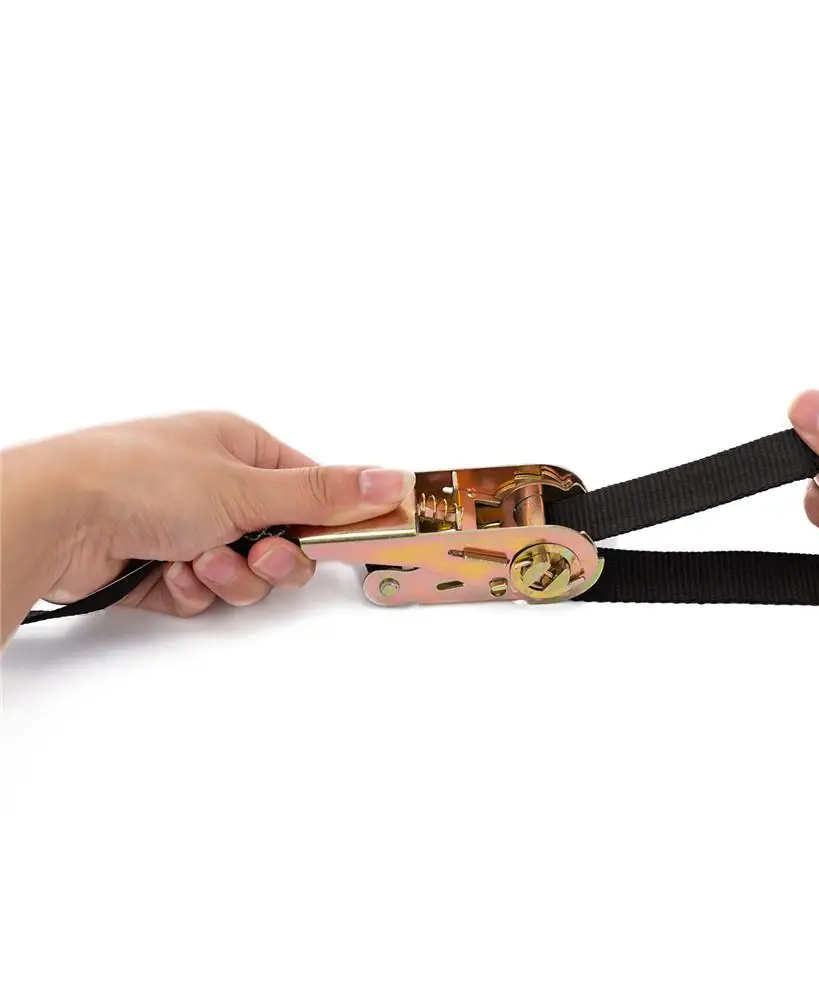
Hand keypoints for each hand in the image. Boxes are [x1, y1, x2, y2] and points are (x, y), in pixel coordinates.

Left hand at [2, 412, 413, 635]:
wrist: (56, 517)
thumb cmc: (139, 476)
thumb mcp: (247, 485)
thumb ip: (323, 494)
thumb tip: (390, 479)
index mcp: (242, 450)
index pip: (311, 491)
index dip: (329, 522)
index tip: (344, 544)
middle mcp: (219, 486)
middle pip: (283, 541)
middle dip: (271, 559)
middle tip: (256, 555)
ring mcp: (191, 527)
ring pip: (247, 574)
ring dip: (228, 575)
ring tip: (196, 559)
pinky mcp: (165, 567)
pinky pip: (207, 593)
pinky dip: (192, 589)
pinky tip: (166, 570)